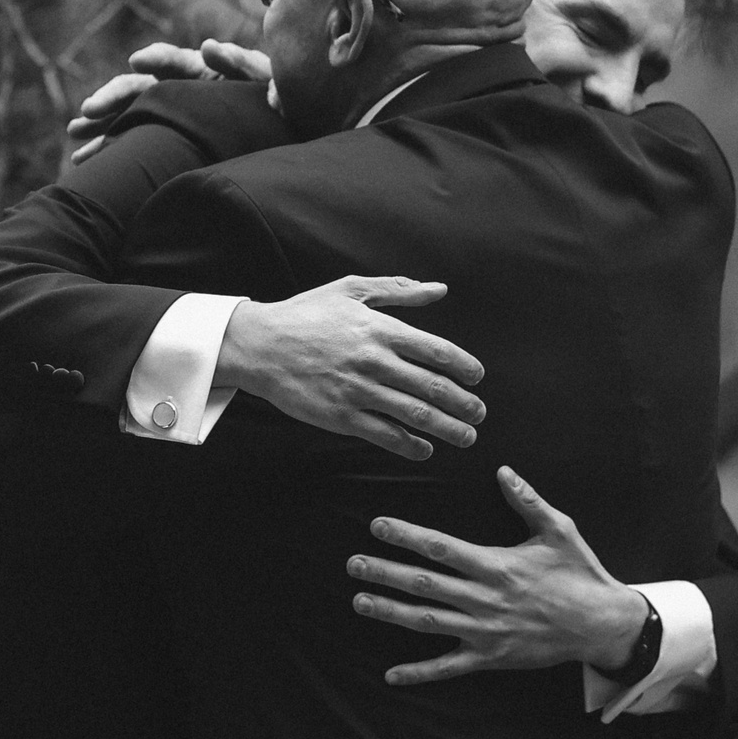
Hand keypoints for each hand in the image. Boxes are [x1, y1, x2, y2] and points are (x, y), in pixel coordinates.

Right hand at [67, 39, 275, 162]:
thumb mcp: (273, 86)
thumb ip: (250, 68)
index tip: (138, 60)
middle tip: (88, 113)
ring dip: (100, 125)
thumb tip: (210, 48)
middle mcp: (179, 90)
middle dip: (112, 99)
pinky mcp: (163, 140)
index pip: (174, 61)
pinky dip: (109, 149)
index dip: (156, 58)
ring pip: (127, 116)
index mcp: (203, 71)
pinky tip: (84, 160)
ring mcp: (168, 115)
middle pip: (139, 88)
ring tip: (74, 137)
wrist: (281, 134)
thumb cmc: (280, 107)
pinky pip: (132, 143)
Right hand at [215, 276, 484, 459]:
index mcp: (380, 328)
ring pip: (415, 415)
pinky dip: (410, 445)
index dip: (465, 367)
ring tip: (466, 437)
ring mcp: (357, 391)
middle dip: (465, 405)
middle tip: (480, 414)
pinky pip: (385, 435)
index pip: (437, 351)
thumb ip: (398, 290)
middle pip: (433, 387)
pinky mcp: (340, 416)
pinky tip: (424, 449)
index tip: (477, 378)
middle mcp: (373, 361)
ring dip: (447, 429)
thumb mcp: (350, 290)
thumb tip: (439, 289)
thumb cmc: (304, 314)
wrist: (258, 346)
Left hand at [350, 466, 647, 699]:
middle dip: (385, 573)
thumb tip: (503, 471)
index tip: (378, 525)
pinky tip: (391, 674)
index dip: (406, 536)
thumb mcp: (559, 530)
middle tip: (354, 564)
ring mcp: (485, 631)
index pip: (440, 548)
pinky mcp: (490, 658)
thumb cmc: (580, 573)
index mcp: (496, 565)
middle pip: (424, 585)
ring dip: (391, 612)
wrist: (602, 624)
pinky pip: (448, 667)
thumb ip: (527, 501)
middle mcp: (484, 599)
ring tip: (360, 602)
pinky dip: (419, 672)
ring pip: (427, 622)